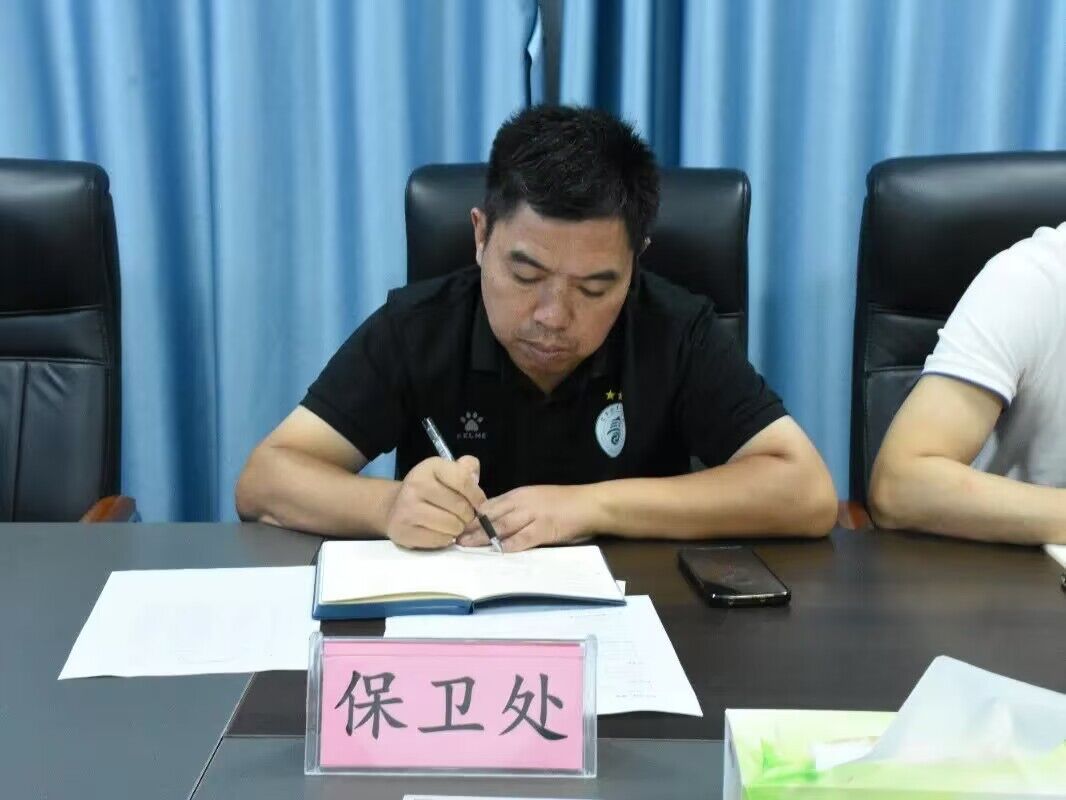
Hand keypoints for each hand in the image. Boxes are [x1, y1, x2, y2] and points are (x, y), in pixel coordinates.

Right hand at [386, 456, 485, 548]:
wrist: (394, 506)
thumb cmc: (429, 489)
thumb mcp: (446, 472)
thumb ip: (466, 469)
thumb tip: (475, 477)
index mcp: (430, 467)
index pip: (463, 480)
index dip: (477, 496)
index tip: (479, 504)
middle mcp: (416, 485)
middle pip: (460, 507)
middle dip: (468, 515)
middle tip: (464, 516)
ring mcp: (407, 509)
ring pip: (451, 525)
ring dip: (458, 528)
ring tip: (452, 524)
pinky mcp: (403, 531)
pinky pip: (439, 540)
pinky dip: (446, 539)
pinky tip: (440, 531)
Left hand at [457, 484, 593, 551]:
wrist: (589, 504)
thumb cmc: (563, 503)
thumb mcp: (535, 498)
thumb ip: (516, 507)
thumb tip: (494, 520)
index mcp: (519, 494)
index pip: (489, 504)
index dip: (472, 516)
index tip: (456, 525)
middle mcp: (522, 502)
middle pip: (492, 515)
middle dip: (472, 527)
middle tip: (454, 537)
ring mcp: (533, 515)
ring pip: (502, 526)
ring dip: (483, 537)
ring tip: (467, 545)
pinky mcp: (544, 529)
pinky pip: (522, 538)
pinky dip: (509, 545)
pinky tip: (496, 552)